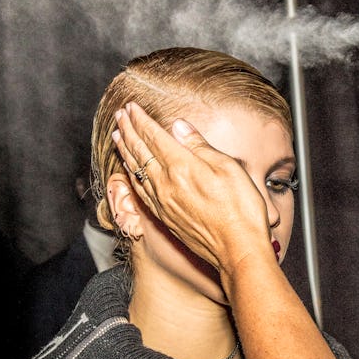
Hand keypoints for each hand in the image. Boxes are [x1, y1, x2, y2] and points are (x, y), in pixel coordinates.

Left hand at [111, 102, 271, 275]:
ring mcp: (163, 202)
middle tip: (119, 116)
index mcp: (182, 167)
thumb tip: (177, 126)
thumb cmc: (241, 210)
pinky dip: (132, 175)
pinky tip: (130, 170)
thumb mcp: (228, 168)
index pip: (154, 136)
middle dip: (128, 130)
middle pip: (140, 151)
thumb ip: (199, 146)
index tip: (130, 107)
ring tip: (117, 136)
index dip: (140, 119)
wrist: (238, 251)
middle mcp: (166, 184)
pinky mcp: (165, 217)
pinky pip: (140, 190)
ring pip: (136, 170)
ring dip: (125, 150)